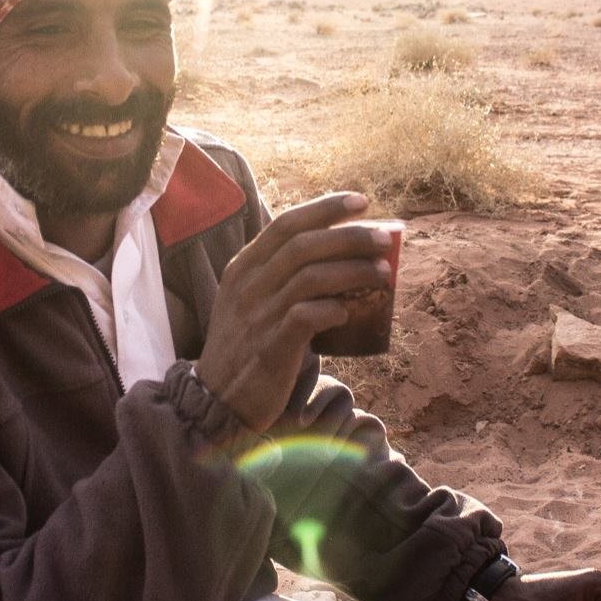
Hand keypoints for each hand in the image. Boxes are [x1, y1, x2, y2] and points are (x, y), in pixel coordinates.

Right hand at [195, 192, 393, 432]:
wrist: (216, 399)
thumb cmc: (247, 345)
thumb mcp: (253, 301)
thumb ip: (284, 277)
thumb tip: (344, 258)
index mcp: (244, 268)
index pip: (286, 224)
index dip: (325, 208)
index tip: (361, 201)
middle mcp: (248, 286)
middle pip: (303, 245)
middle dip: (349, 236)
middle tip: (385, 238)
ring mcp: (257, 316)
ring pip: (309, 278)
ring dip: (353, 271)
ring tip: (384, 273)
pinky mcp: (270, 348)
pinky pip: (304, 318)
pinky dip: (332, 309)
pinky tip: (349, 312)